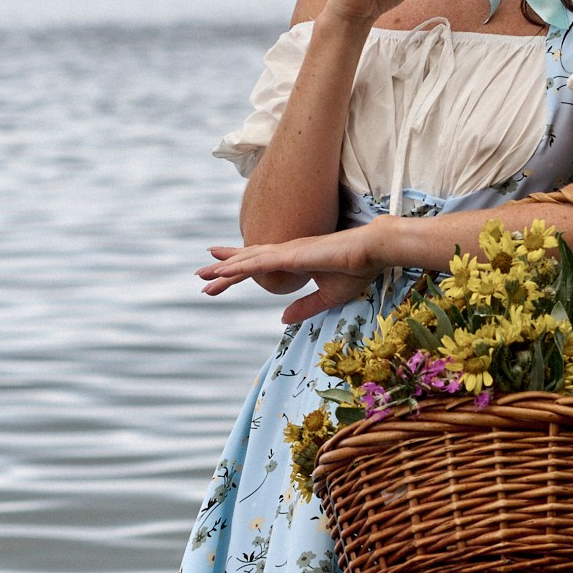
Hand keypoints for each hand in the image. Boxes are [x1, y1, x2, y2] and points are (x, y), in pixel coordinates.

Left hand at [198, 223, 384, 321]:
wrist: (372, 252)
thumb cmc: (356, 270)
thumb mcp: (326, 297)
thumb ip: (303, 308)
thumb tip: (281, 319)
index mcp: (293, 260)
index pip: (258, 265)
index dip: (238, 269)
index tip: (218, 274)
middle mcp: (286, 253)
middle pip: (247, 261)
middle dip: (222, 268)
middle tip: (199, 274)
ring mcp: (287, 252)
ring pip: (248, 261)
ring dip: (224, 268)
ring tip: (202, 274)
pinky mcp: (292, 255)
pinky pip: (259, 262)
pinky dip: (239, 266)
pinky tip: (223, 271)